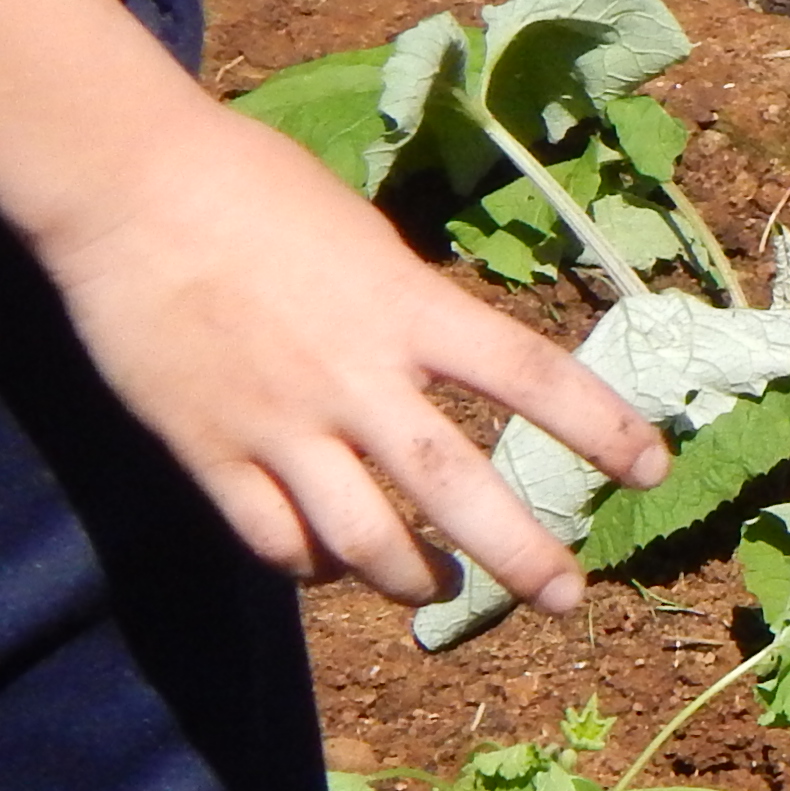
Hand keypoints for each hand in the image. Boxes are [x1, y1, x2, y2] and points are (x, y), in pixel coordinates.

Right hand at [26, 100, 663, 613]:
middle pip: (457, 488)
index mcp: (409, 309)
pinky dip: (312, 566)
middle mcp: (355, 376)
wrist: (134, 191)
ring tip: (441, 590)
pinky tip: (332, 564)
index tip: (653, 470)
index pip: (533, 376)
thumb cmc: (261, 194)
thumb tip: (452, 362)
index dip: (603, 429)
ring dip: (415, 579)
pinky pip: (275, 540)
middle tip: (569, 599)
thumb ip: (415, 312)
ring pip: (365, 539)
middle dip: (523, 557)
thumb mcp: (370, 241)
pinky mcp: (209, 452)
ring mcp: (279, 422)